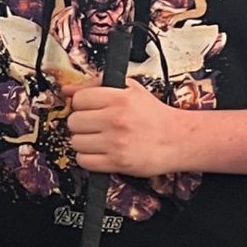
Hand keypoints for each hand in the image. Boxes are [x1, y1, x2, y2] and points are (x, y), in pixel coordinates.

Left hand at [67, 79, 195, 174]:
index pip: (79, 99)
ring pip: (76, 142)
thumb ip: (97, 85)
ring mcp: (116, 142)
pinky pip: (84, 161)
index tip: (90, 109)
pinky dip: (88, 159)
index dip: (82, 105)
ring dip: (85, 142)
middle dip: (82, 124)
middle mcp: (116, 119)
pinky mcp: (117, 162)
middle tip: (96, 126)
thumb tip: (67, 90)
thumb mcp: (131, 90)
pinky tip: (101, 153)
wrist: (179, 139)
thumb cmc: (155, 116)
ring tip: (100, 140)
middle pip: (74, 121)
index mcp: (120, 98)